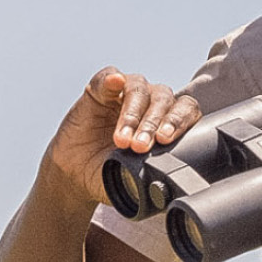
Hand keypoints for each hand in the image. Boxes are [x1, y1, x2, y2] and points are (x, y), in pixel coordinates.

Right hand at [38, 67, 200, 205]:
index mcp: (167, 121)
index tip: (166, 140)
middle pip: (163, 100)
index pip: (185, 111)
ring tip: (122, 141)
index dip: (180, 122)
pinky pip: (108, 76)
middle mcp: (151, 101)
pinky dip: (112, 79)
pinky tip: (113, 84)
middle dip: (152, 125)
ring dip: (132, 114)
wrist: (75, 172)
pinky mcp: (100, 88)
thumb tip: (163, 185)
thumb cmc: (111, 173)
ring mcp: (126, 92)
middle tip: (140, 147)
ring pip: (139, 90)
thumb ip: (150, 176)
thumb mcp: (133, 179)